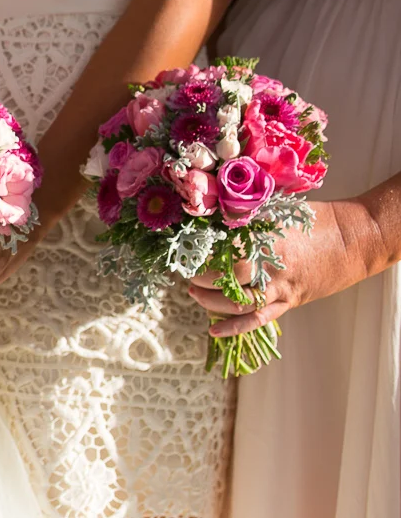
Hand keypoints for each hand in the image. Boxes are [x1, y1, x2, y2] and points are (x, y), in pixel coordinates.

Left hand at [187, 201, 366, 336]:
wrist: (357, 240)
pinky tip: (213, 331)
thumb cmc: (318, 219)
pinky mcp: (289, 301)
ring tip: (192, 292)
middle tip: (185, 270)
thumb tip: (214, 217)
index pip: (223, 250)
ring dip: (210, 301)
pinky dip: (233, 327)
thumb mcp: (280, 211)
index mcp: (268, 240)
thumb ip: (250, 216)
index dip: (200, 253)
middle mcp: (272, 267)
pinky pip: (258, 319)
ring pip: (237, 303)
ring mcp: (281, 287)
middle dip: (200, 277)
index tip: (185, 250)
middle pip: (225, 278)